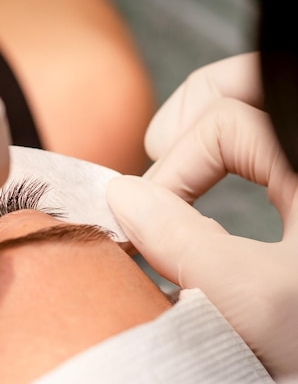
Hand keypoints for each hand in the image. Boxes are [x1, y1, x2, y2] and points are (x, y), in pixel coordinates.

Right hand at [107, 53, 297, 378]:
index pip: (224, 125)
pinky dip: (229, 152)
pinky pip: (263, 145)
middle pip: (244, 84)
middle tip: (153, 151)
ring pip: (254, 106)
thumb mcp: (253, 300)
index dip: (172, 171)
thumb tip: (121, 198)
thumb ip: (181, 243)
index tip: (146, 224)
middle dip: (189, 113)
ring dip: (207, 127)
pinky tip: (206, 183)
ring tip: (172, 160)